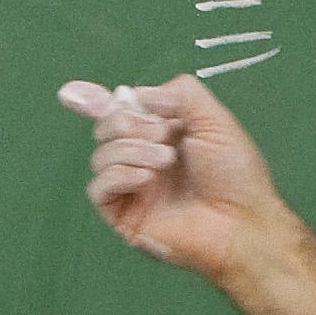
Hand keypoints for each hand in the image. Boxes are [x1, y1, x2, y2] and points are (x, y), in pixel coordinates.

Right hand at [58, 73, 294, 288]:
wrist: (243, 222)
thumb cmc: (236, 174)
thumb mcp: (214, 119)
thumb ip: (179, 94)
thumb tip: (136, 94)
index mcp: (162, 133)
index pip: (119, 112)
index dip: (93, 100)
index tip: (72, 92)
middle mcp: (143, 157)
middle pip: (106, 127)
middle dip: (126, 122)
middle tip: (162, 134)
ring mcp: (133, 188)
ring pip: (101, 155)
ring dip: (131, 149)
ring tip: (166, 160)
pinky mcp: (125, 216)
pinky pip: (99, 188)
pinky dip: (118, 175)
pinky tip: (145, 178)